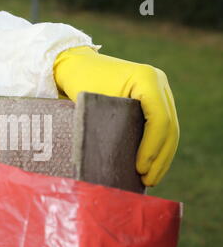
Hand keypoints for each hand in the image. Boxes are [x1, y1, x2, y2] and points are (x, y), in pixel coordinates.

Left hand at [54, 46, 178, 185]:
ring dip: (162, 157)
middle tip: (147, 181)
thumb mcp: (93, 102)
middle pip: (169, 127)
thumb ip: (108, 126)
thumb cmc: (80, 82)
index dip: (152, 147)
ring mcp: (158, 91)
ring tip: (150, 179)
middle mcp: (158, 83)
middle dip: (160, 157)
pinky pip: (161, 127)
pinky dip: (158, 147)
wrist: (77, 65)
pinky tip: (151, 166)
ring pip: (169, 129)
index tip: (139, 168)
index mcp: (147, 79)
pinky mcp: (153, 100)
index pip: (159, 119)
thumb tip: (117, 164)